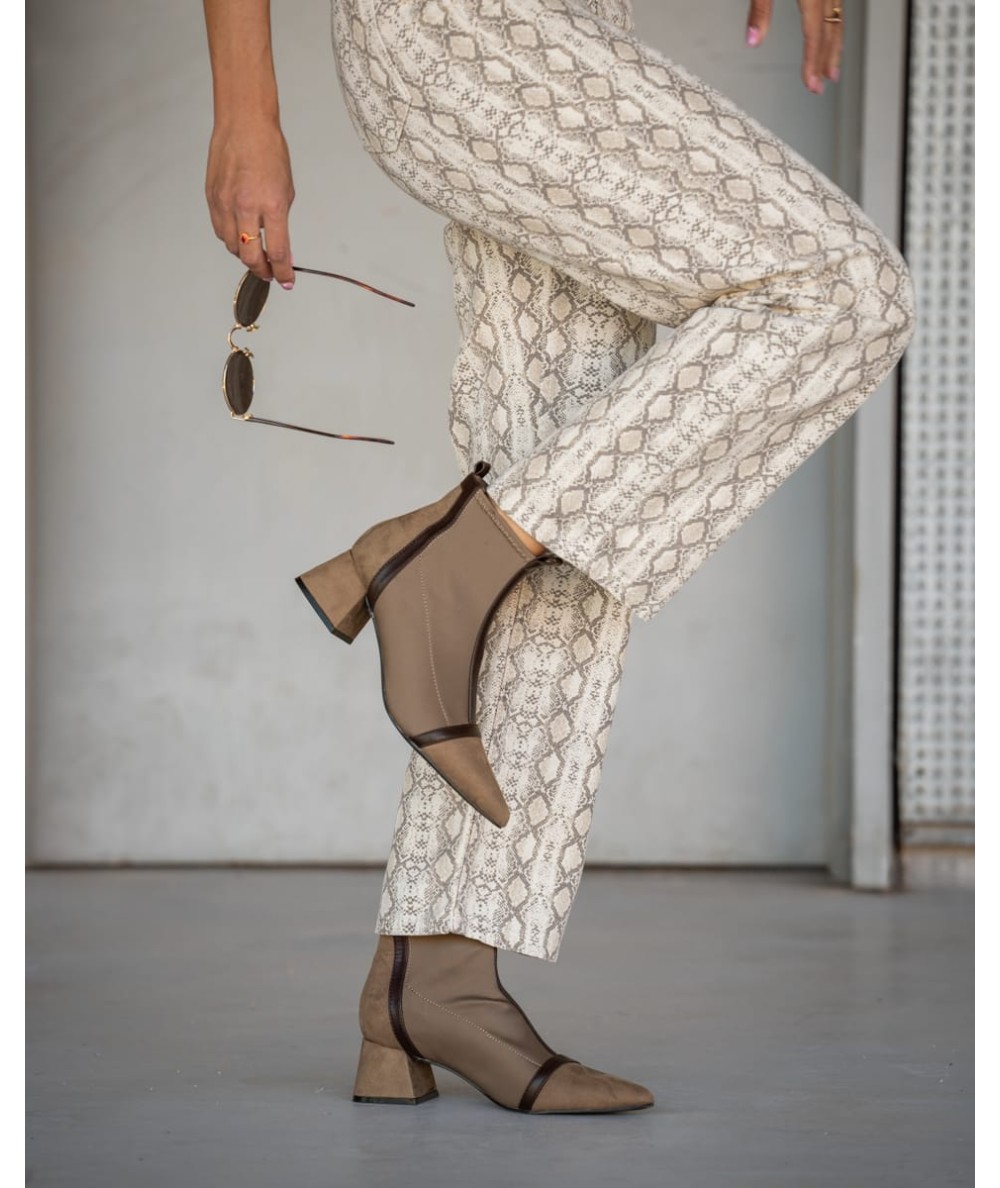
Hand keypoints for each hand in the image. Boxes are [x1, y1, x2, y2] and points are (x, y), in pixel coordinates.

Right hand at [205, 118, 295, 285]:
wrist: (244, 125)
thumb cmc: (268, 152)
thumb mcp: (286, 191)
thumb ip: (281, 223)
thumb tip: (281, 248)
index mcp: (271, 205)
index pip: (277, 252)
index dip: (283, 272)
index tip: (287, 280)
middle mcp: (245, 207)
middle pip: (249, 257)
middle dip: (262, 270)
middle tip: (270, 272)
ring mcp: (225, 203)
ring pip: (232, 246)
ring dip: (245, 255)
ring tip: (255, 253)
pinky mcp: (211, 198)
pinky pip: (220, 230)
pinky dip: (230, 239)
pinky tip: (239, 235)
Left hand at [745, 1, 843, 94]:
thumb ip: (760, 11)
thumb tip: (753, 40)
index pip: (813, 35)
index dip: (813, 62)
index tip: (811, 84)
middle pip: (829, 32)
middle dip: (825, 62)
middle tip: (819, 86)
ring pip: (837, 20)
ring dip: (835, 47)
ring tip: (831, 70)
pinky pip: (838, 8)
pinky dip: (836, 28)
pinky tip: (833, 36)